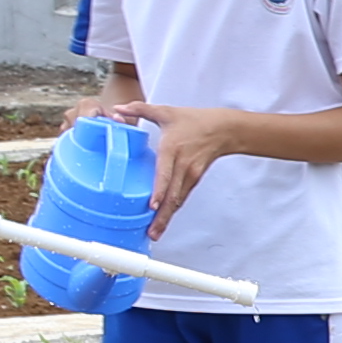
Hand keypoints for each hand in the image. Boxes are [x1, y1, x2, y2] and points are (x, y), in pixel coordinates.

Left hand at [97, 98, 231, 237]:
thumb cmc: (195, 121)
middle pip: (172, 195)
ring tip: (155, 233)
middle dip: (162, 216)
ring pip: (177, 200)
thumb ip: (139, 109)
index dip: (160, 191)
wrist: (224, 130)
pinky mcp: (194, 180)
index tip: (152, 206)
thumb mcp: (166, 112)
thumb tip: (117, 110)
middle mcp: (182, 165)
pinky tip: (164, 220)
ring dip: (167, 218)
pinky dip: (172, 210)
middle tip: (151, 232)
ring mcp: (190, 175)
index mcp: (172, 149)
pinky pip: (182, 198)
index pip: (165, 173)